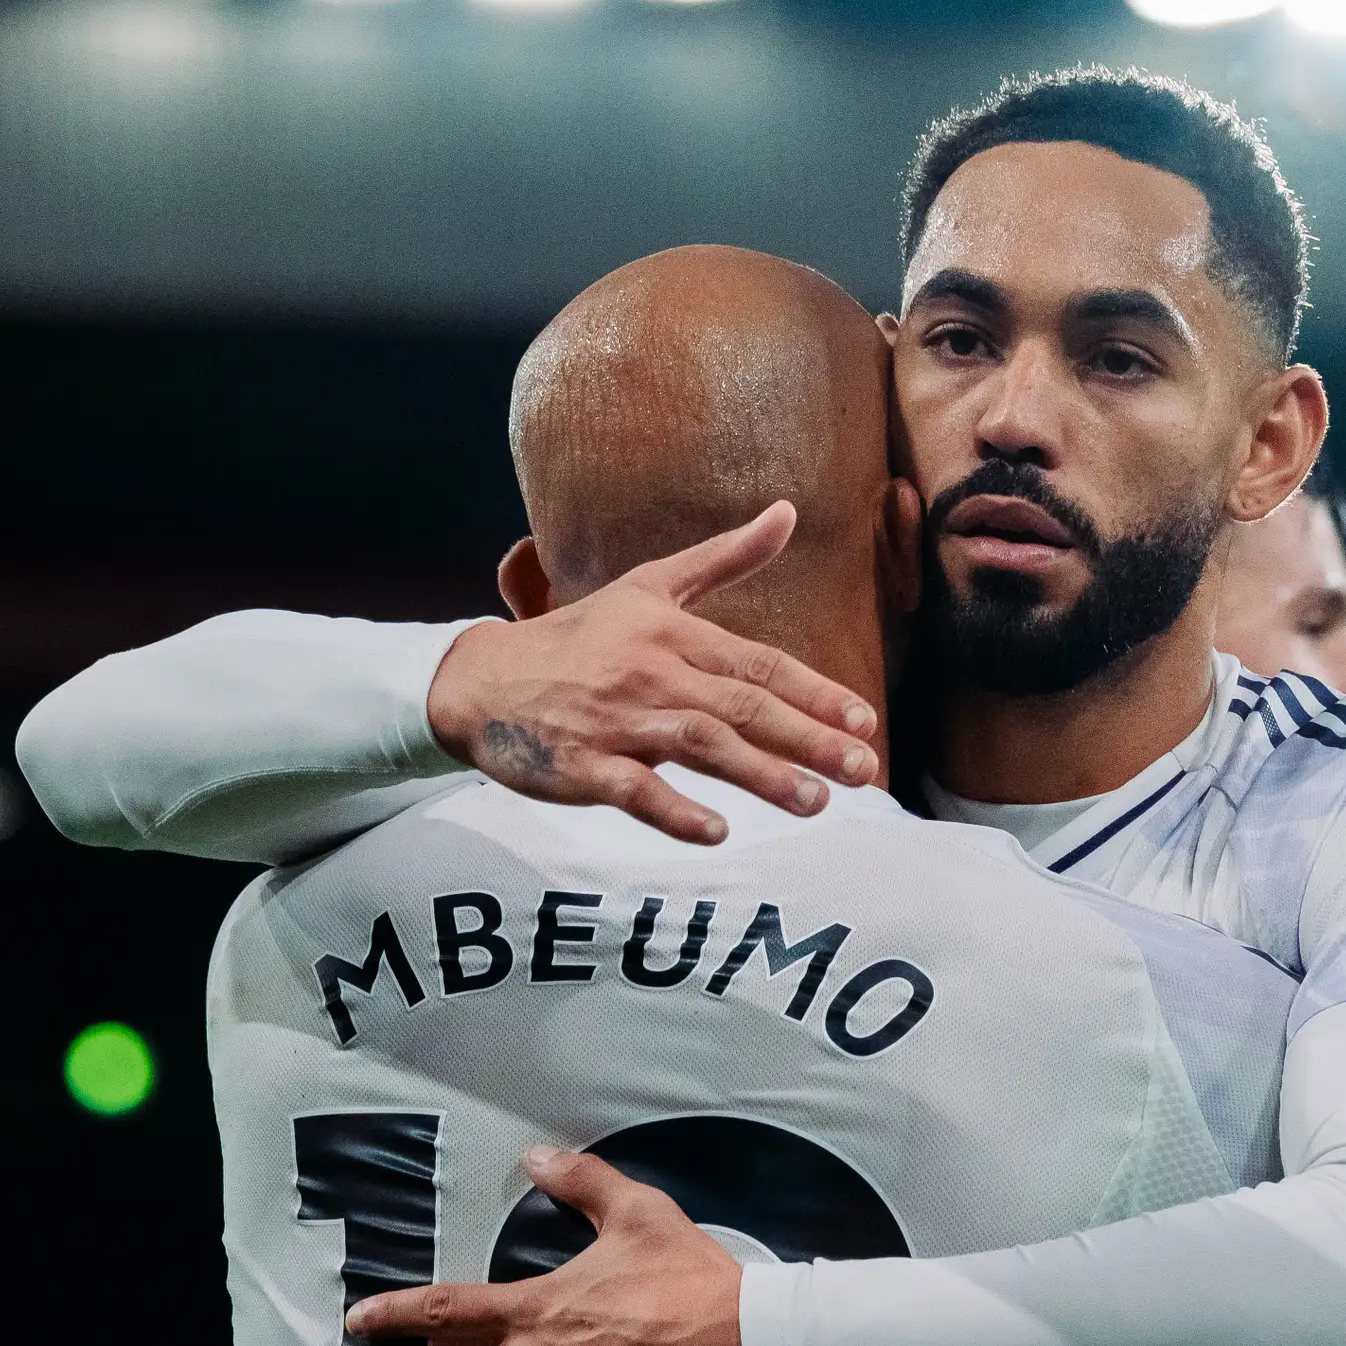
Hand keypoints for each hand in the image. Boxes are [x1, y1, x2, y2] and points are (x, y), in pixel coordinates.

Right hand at [427, 502, 878, 844]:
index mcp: (672, 632)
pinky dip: (675, 811)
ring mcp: (615, 720)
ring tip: (816, 803)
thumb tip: (789, 512)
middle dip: (808, 739)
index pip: (759, 663)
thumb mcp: (648, 584)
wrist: (481, 679)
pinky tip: (717, 834)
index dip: (814, 692)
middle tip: (865, 771)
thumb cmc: (578, 635)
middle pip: (742, 706)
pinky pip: (634, 790)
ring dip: (760, 776)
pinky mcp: (581, 765)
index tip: (864, 720)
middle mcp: (650, 673)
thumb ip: (725, 557)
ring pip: (700, 745)